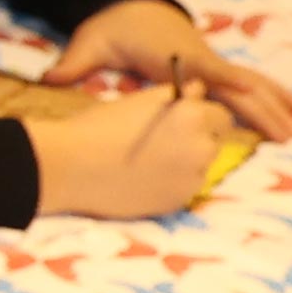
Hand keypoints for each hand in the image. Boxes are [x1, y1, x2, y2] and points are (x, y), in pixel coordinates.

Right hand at [27, 82, 232, 219]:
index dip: (202, 116)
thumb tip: (198, 90)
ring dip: (185, 162)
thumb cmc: (99, 126)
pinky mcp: (178, 202)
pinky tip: (143, 177)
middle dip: (196, 139)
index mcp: (193, 117)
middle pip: (214, 142)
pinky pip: (184, 188)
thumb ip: (175, 94)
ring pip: (200, 167)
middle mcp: (201, 149)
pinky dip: (171, 183)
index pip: (221, 116)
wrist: (70, 168)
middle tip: (162, 140)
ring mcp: (191, 179)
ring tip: (149, 160)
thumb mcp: (138, 100)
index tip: (182, 119)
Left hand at [49, 0, 291, 139]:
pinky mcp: (215, 65)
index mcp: (174, 57)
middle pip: (238, 84)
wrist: (127, 1)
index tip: (245, 92)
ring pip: (251, 84)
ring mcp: (212, 62)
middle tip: (289, 134)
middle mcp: (200, 59)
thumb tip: (48, 77)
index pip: (204, 70)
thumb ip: (73, 64)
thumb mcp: (90, 43)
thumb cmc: (109, 26)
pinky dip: (271, 95)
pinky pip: (248, 83)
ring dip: (277, 102)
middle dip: (263, 107)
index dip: (225, 81)